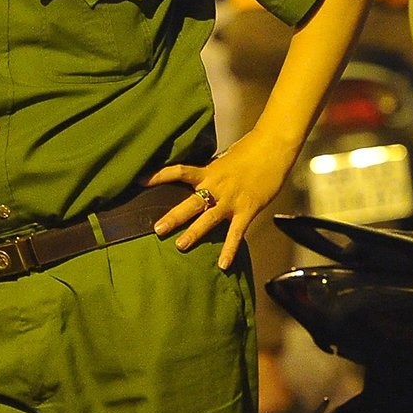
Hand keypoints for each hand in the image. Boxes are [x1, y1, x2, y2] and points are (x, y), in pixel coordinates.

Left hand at [149, 132, 299, 270]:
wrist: (274, 146)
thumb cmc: (252, 150)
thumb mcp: (225, 158)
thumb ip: (212, 172)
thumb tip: (200, 178)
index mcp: (209, 171)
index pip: (178, 172)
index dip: (157, 176)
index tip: (138, 182)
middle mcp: (216, 186)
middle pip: (190, 202)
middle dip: (173, 217)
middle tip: (156, 229)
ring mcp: (231, 199)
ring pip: (208, 219)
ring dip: (194, 233)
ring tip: (179, 246)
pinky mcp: (248, 209)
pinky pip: (235, 233)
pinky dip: (229, 250)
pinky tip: (223, 265)